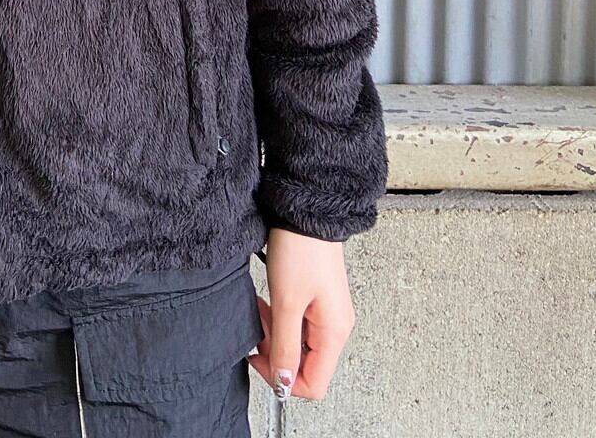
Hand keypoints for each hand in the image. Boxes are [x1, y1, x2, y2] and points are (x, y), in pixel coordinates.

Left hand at [248, 227, 354, 400]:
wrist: (306, 212)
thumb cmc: (300, 250)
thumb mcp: (286, 302)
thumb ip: (285, 345)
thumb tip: (283, 381)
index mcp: (334, 333)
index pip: (313, 384)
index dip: (283, 377)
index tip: (259, 356)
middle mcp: (335, 326)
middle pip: (305, 364)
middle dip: (276, 350)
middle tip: (259, 326)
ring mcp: (327, 312)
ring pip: (298, 343)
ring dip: (275, 332)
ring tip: (262, 308)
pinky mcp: (317, 299)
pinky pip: (297, 323)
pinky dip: (280, 317)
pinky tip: (268, 301)